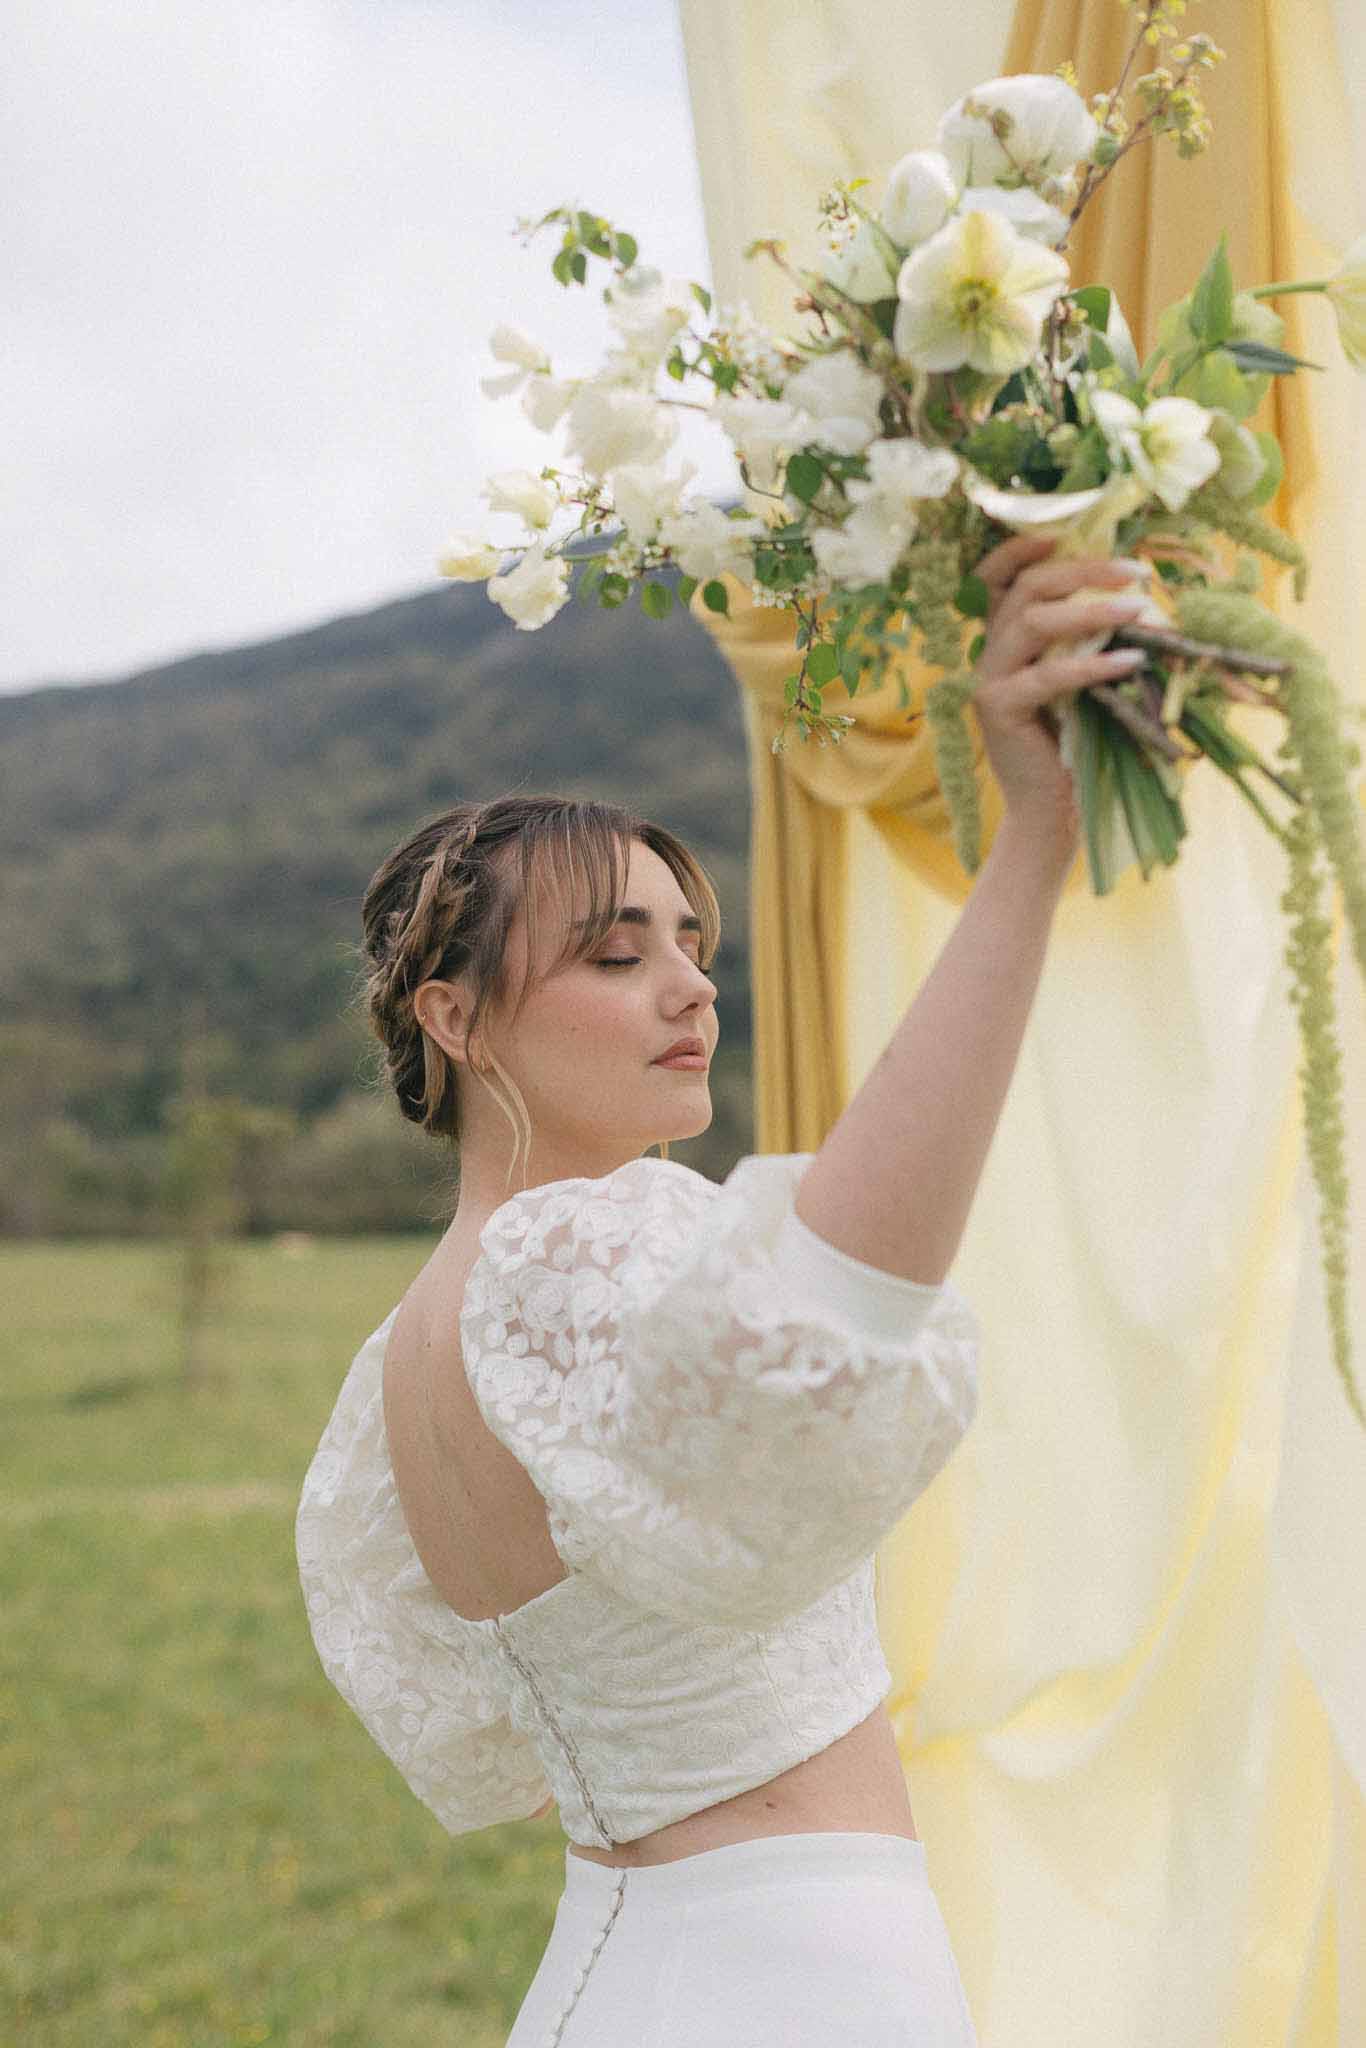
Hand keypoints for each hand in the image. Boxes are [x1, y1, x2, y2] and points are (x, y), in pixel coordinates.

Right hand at [969, 534, 1151, 841]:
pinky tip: (1130, 660)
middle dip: (1083, 571)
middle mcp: (990, 652)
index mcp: (1006, 638)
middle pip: (1027, 588)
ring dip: (1090, 610)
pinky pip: (1046, 676)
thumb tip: (1145, 599)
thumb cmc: (1077, 741)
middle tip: (1137, 572)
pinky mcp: (998, 710)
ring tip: (1140, 610)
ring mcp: (989, 680)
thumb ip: (1095, 640)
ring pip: (1033, 622)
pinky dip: (1091, 665)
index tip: (1063, 534)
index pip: (997, 578)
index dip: (1021, 548)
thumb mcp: (1086, 680)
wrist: (1052, 808)